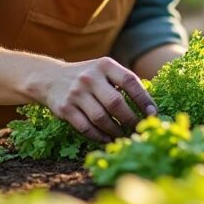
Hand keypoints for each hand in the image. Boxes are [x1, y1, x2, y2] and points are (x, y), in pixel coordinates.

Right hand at [40, 58, 157, 142]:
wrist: (50, 78)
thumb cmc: (88, 77)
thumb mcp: (104, 70)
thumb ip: (123, 82)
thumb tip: (150, 106)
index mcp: (105, 65)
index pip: (129, 81)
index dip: (144, 99)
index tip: (153, 113)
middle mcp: (90, 78)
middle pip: (116, 103)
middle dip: (131, 120)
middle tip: (139, 129)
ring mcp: (76, 93)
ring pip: (101, 118)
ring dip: (116, 131)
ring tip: (124, 136)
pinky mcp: (65, 108)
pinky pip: (86, 128)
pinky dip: (99, 136)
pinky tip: (108, 138)